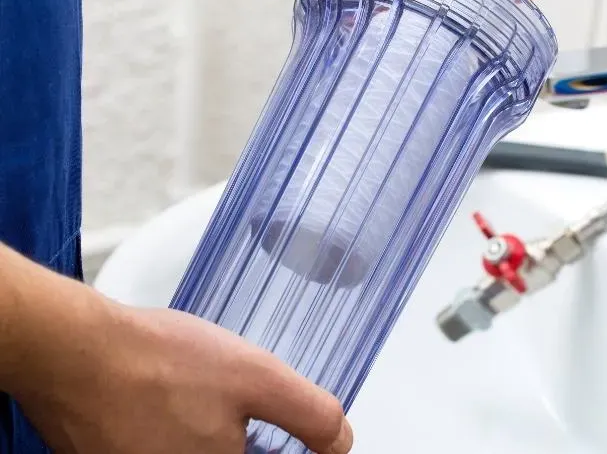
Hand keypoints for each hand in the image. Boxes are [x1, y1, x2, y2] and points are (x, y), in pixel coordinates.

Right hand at [15, 297, 351, 453]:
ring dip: (217, 433)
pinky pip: (169, 446)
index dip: (301, 449)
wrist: (74, 352)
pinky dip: (181, 429)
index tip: (305, 433)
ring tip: (201, 396)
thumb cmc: (156, 363)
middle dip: (252, 437)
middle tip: (237, 400)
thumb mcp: (258, 377)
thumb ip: (310, 414)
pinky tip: (175, 400)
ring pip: (206, 452)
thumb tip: (341, 442)